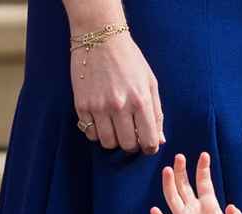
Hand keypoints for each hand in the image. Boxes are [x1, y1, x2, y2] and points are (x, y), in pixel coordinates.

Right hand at [71, 32, 164, 153]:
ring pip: (108, 143)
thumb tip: (159, 140)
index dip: (150, 147)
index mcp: (140, 101)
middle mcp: (120, 106)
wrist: (99, 37)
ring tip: (115, 127)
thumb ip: (156, 114)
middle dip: (132, 144)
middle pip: (128, 146)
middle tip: (130, 133)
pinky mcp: (82, 105)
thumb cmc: (130, 60)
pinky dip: (97, 132)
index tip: (147, 143)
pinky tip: (101, 121)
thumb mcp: (150, 84)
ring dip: (114, 140)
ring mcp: (99, 106)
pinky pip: (90, 133)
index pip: (149, 142)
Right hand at [150, 153, 241, 213]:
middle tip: (179, 157)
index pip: (204, 183)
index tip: (204, 155)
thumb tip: (232, 207)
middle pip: (185, 186)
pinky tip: (154, 210)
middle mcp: (193, 208)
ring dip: (170, 185)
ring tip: (167, 171)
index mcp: (208, 205)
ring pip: (173, 198)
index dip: (203, 170)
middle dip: (182, 172)